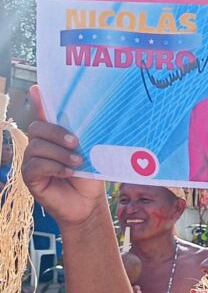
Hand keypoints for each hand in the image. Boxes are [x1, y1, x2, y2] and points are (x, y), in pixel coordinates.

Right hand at [22, 86, 106, 227]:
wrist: (87, 204)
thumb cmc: (90, 177)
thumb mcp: (90, 154)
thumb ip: (85, 138)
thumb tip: (92, 118)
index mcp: (54, 137)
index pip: (44, 115)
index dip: (40, 101)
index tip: (38, 88)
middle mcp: (39, 145)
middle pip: (37, 128)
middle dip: (56, 133)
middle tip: (76, 144)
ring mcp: (32, 160)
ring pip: (37, 147)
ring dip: (59, 154)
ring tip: (77, 163)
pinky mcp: (30, 177)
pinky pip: (35, 165)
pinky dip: (54, 167)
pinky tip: (68, 173)